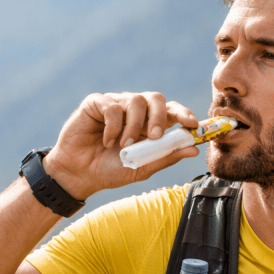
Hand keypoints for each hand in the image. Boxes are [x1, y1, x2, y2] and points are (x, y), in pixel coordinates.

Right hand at [43, 91, 199, 200]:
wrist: (80, 175)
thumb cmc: (111, 171)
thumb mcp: (142, 167)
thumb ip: (166, 156)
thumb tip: (194, 149)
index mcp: (149, 124)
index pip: (171, 111)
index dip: (184, 114)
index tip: (193, 124)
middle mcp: (134, 111)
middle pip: (156, 98)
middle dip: (159, 116)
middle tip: (155, 136)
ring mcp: (116, 104)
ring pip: (136, 100)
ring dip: (133, 126)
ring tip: (124, 145)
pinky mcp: (96, 103)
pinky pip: (113, 106)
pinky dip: (113, 127)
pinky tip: (106, 141)